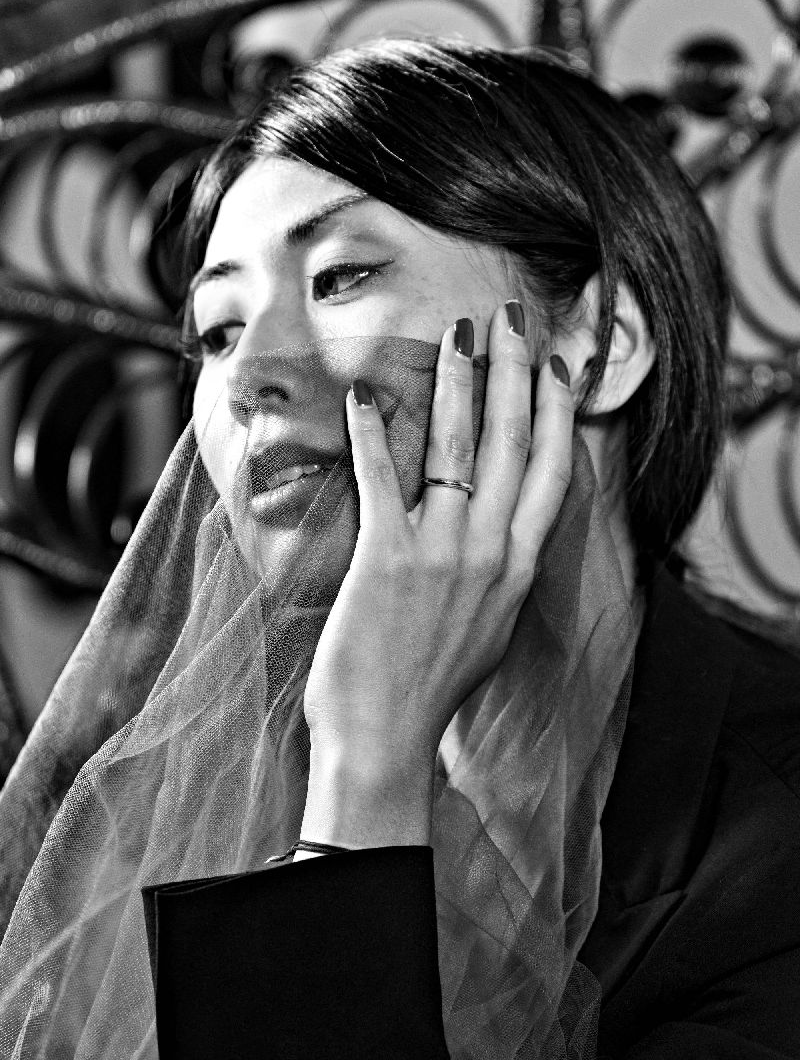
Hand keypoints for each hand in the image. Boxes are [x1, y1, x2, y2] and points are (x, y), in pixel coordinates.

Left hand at [299, 300, 573, 853]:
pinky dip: (374, 434)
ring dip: (458, 384)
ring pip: (458, 449)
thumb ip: (496, 574)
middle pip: (513, 444)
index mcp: (517, 569)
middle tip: (514, 318)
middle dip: (516, 373)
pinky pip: (384, 481)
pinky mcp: (388, 561)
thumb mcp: (487, 628)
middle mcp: (491, 554)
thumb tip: (496, 534)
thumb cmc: (430, 689)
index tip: (557, 363)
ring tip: (457, 333)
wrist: (386, 741)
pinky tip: (364, 392)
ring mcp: (442, 556)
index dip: (556, 411)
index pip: (550, 472)